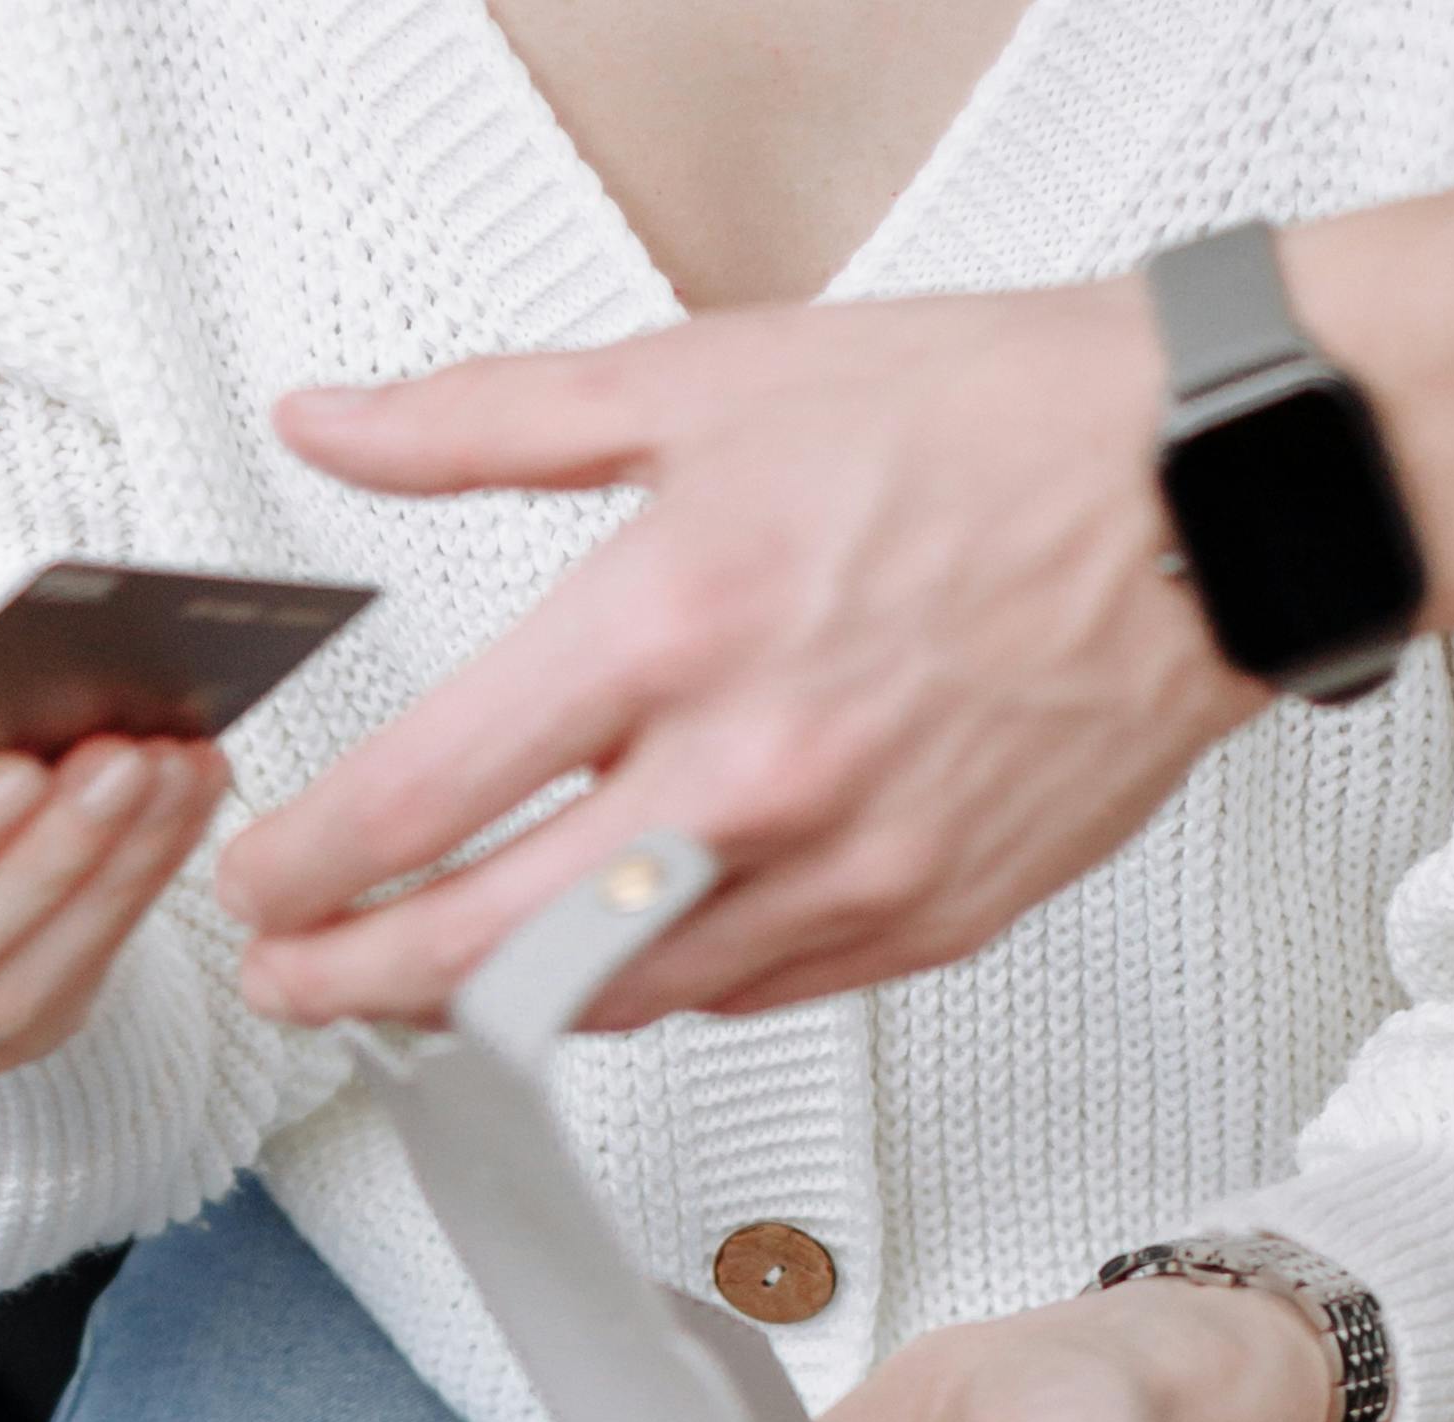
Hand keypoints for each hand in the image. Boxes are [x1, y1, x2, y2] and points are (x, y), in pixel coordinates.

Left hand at [219, 290, 1243, 1037]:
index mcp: (676, 621)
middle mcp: (753, 772)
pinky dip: (653, 985)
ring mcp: (844, 870)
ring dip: (501, 1007)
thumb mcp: (698, 381)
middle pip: (498, 946)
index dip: (316, 865)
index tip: (261, 886)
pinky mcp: (920, 925)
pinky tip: (601, 957)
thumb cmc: (981, 428)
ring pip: (621, 999)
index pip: (434, 792)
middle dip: (364, 982)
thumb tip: (333, 425)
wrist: (1193, 502)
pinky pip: (744, 993)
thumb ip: (485, 420)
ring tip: (425, 982)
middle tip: (293, 982)